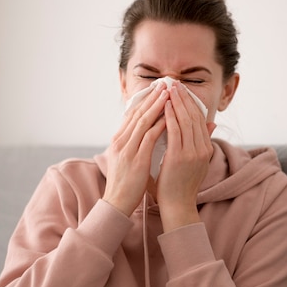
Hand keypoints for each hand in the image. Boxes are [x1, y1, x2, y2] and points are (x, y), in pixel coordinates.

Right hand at [102, 85, 169, 215]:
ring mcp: (127, 149)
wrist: (117, 202)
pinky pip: (149, 136)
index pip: (132, 115)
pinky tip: (170, 116)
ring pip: (143, 121)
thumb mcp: (127, 160)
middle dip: (152, 97)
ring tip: (169, 94)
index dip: (144, 101)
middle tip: (165, 84)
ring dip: (157, 105)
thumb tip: (144, 135)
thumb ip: (134, 145)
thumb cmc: (125, 184)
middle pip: (137, 113)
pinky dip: (160, 124)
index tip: (156, 90)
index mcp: (118, 141)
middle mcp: (120, 141)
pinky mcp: (136, 159)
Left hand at [157, 83, 216, 231]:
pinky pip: (175, 131)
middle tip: (174, 83)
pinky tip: (163, 106)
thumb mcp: (196, 162)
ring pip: (185, 120)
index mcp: (206, 149)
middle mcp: (202, 149)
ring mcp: (192, 153)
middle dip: (183, 98)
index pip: (200, 119)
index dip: (191, 103)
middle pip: (194, 116)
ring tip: (168, 89)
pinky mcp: (180, 157)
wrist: (177, 205)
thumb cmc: (181, 185)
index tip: (182, 90)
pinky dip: (169, 116)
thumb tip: (211, 124)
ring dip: (176, 102)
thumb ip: (202, 142)